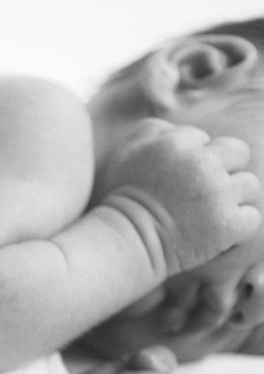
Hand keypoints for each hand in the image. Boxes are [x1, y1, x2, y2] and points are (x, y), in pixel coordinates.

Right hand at [96, 119, 260, 275]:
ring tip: (206, 213)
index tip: (176, 180)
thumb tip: (177, 128)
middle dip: (225, 170)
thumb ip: (152, 130)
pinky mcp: (227, 225)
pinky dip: (236, 227)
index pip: (206, 139)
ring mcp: (217, 195)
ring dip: (232, 199)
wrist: (123, 245)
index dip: (193, 159)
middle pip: (239, 153)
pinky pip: (251, 218)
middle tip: (202, 192)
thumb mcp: (125, 154)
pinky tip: (214, 232)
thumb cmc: (123, 200)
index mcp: (176, 144)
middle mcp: (200, 165)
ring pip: (249, 185)